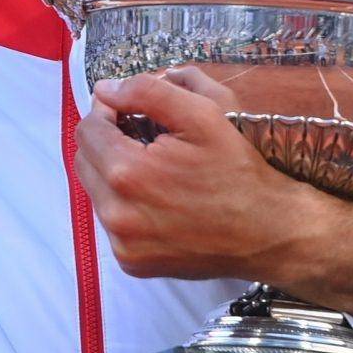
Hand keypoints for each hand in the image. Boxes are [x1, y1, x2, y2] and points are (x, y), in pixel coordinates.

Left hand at [78, 68, 352, 321]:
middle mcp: (116, 213)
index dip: (109, 111)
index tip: (133, 111)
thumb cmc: (238, 171)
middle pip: (84, 160)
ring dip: (113, 172)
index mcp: (127, 173)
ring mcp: (122, 243)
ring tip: (153, 166)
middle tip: (143, 135)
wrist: (268, 232)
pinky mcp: (131, 262)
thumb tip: (104, 90)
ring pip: (95, 191)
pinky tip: (158, 197)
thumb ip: (147, 92)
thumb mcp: (203, 115)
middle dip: (107, 141)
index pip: (88, 128)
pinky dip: (125, 204)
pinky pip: (111, 221)